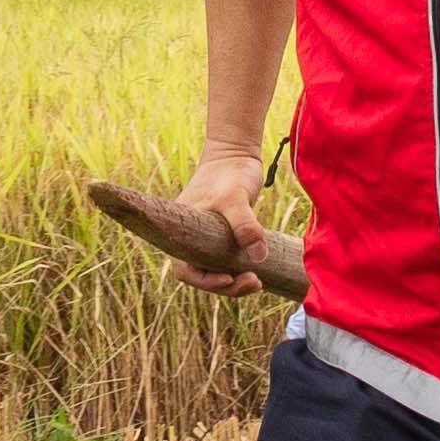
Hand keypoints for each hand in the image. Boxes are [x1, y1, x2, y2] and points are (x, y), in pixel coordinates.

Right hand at [165, 149, 276, 292]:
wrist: (235, 154)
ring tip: (257, 281)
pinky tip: (257, 270)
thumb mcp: (235, 197)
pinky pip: (226, 262)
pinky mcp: (221, 238)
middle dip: (226, 286)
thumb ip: (245, 224)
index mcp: (181, 233)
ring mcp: (205, 240)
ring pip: (215, 271)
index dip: (205, 282)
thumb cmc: (229, 173)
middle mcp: (189, 240)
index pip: (185, 270)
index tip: (228, 278)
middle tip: (254, 282)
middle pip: (202, 276)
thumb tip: (258, 256)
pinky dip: (239, 270)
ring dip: (234, 282)